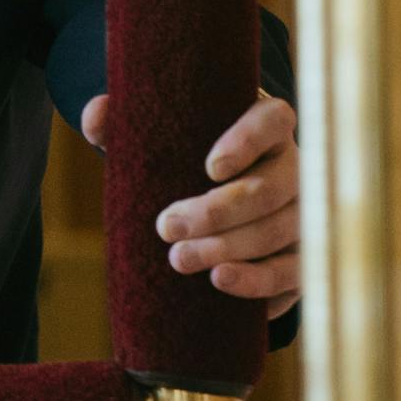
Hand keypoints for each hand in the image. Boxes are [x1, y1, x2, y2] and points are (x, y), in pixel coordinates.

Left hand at [81, 88, 300, 305]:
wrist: (220, 187)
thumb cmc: (191, 149)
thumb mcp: (163, 127)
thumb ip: (127, 118)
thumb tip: (95, 117)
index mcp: (268, 122)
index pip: (270, 122)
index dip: (246, 142)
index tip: (208, 166)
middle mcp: (295, 165)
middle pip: (269, 189)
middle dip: (217, 213)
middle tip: (166, 227)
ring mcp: (304, 212)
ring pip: (278, 232)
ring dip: (230, 251)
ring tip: (180, 261)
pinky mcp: (303, 256)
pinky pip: (292, 274)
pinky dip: (259, 282)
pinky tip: (221, 283)